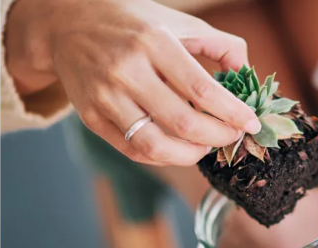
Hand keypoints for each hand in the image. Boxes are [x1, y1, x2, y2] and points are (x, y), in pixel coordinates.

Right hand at [7, 0, 261, 165]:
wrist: (67, 25)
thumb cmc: (130, 22)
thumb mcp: (176, 20)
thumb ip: (218, 42)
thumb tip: (245, 71)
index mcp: (153, 42)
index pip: (201, 90)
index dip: (232, 113)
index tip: (250, 123)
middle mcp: (127, 71)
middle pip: (183, 122)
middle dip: (217, 137)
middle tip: (231, 137)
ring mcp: (105, 97)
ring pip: (156, 145)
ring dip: (190, 155)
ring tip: (205, 147)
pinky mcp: (91, 118)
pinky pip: (133, 151)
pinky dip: (162, 157)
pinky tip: (177, 148)